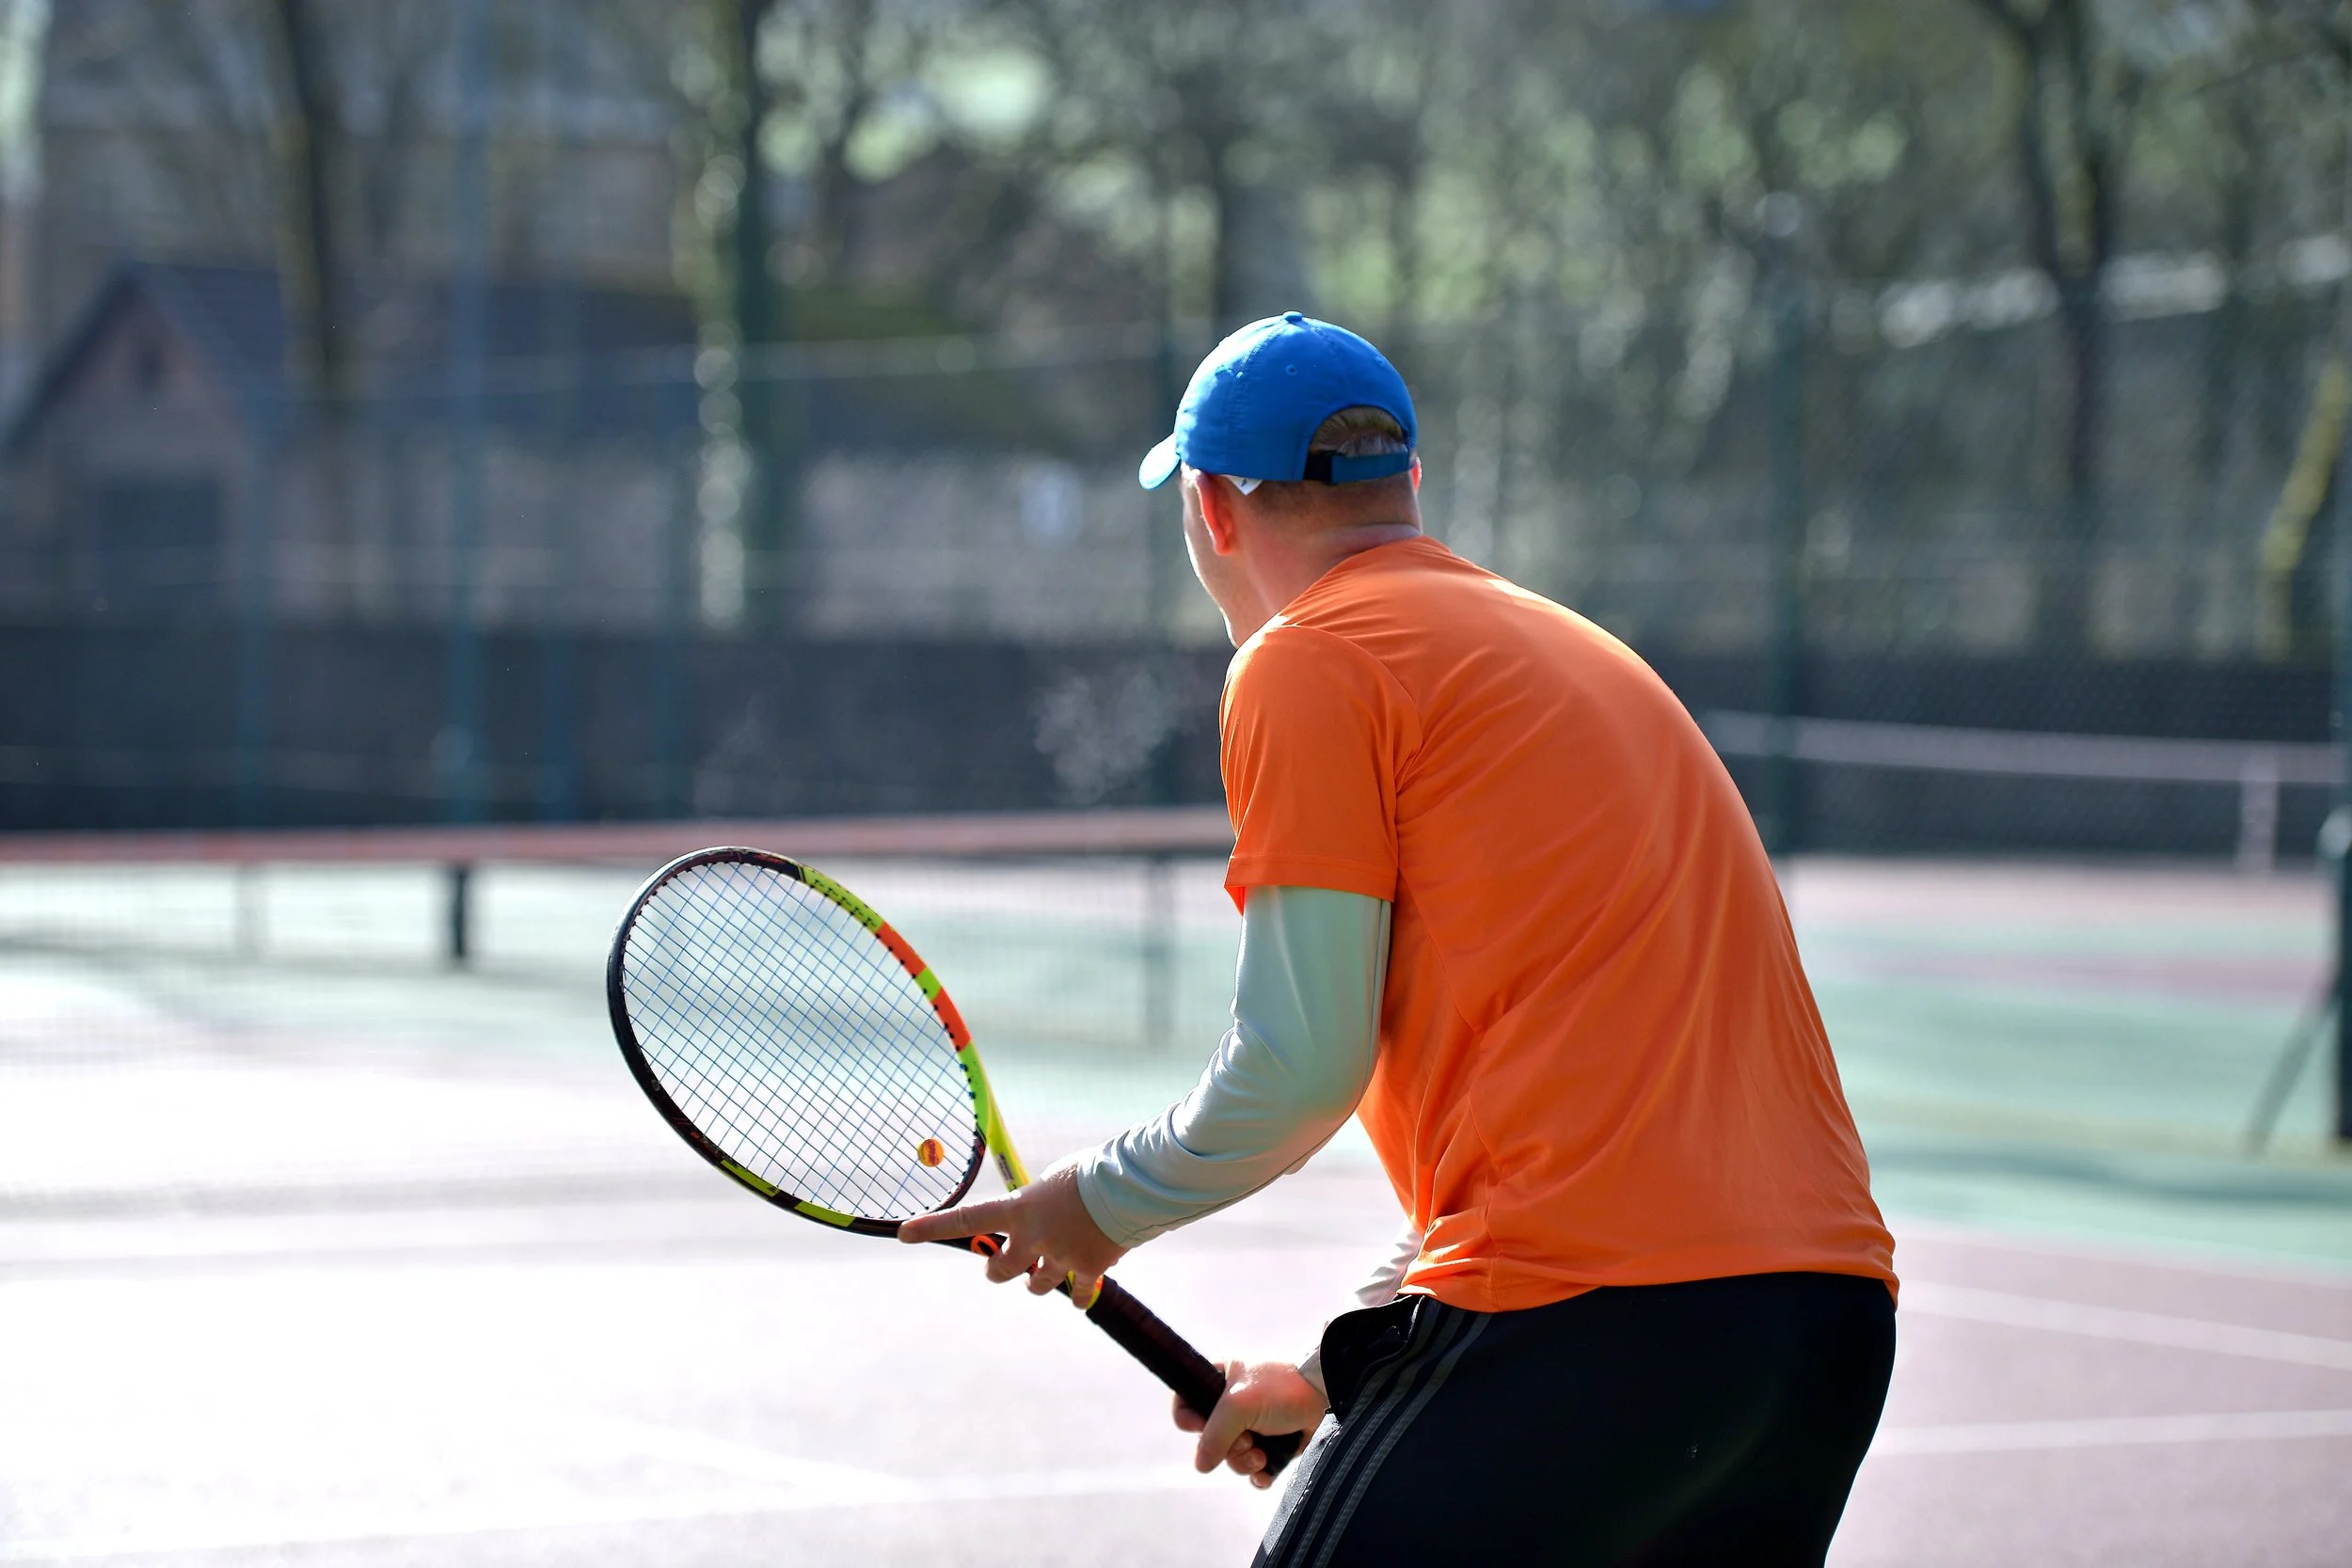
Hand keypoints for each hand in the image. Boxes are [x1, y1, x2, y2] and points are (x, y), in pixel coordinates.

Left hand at [896, 1160, 1125, 1305]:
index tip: (904, 1233)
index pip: (966, 1219)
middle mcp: (1034, 1237)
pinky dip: (1080, 1295)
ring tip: (1046, 1272)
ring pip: (1037, 1284)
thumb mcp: (1054, 1180)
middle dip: (997, 1270)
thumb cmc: (1092, 1171)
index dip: (932, 1227)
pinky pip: (1080, 1294)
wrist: (1131, 1185)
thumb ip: (1037, 1201)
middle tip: (997, 1267)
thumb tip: (1036, 1215)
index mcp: (1020, 1208)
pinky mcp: (1090, 1269)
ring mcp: (1061, 1257)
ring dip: (1039, 1280)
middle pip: (1000, 1270)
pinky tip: (1081, 1296)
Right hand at [1172, 1360, 1325, 1489]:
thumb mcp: (1239, 1405)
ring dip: (1243, 1461)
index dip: (1188, 1418)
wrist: (1328, 1398)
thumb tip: (1201, 1465)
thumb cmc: (1282, 1390)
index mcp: (1222, 1378)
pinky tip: (1266, 1471)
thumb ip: (1213, 1435)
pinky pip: (1253, 1469)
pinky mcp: (1272, 1445)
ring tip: (1261, 1453)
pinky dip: (1258, 1474)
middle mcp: (1234, 1403)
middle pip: (1209, 1438)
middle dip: (1226, 1446)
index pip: (1186, 1399)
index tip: (1201, 1426)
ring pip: (1231, 1456)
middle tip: (1245, 1439)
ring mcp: (1253, 1425)